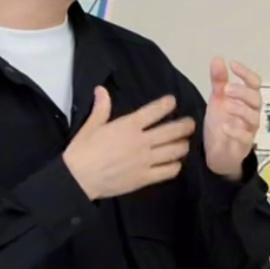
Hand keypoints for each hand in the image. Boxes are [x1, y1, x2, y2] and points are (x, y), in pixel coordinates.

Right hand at [62, 87, 195, 199]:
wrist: (78, 179)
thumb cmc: (82, 151)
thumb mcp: (90, 126)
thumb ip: (101, 108)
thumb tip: (101, 90)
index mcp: (128, 126)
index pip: (154, 111)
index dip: (166, 104)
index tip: (172, 101)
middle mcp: (141, 141)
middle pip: (172, 131)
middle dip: (185, 126)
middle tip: (191, 123)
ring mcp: (145, 160)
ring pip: (174, 151)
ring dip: (182, 145)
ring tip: (185, 143)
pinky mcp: (145, 178)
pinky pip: (168, 171)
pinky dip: (175, 166)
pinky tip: (175, 164)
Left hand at [202, 57, 262, 180]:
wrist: (217, 153)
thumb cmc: (221, 123)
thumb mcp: (218, 100)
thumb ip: (219, 81)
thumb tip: (218, 58)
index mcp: (247, 100)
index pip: (255, 83)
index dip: (246, 73)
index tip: (233, 64)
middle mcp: (252, 114)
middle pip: (256, 99)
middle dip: (243, 92)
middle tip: (226, 89)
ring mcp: (249, 130)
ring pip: (253, 118)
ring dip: (240, 109)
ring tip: (225, 106)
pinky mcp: (243, 146)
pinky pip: (245, 138)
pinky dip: (235, 131)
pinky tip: (224, 126)